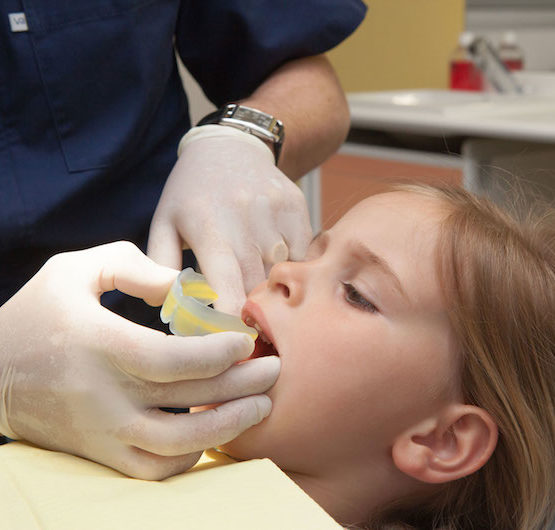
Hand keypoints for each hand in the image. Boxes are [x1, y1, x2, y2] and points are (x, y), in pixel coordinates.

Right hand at [0, 242, 279, 478]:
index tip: (246, 341)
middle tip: (274, 369)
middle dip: (241, 387)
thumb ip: (133, 268)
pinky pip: (153, 468)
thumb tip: (185, 287)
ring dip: (226, 428)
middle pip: (186, 402)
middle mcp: (102, 395)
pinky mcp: (100, 451)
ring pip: (175, 446)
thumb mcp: (77, 270)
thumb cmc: (40, 312)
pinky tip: (214, 430)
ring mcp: (102, 430)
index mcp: (98, 345)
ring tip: (261, 406)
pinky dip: (190, 454)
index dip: (216, 354)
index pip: (169, 360)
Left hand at [147, 126, 312, 314]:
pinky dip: (293, 269)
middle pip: (257, 283)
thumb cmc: (191, 192)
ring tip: (263, 301)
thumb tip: (167, 306)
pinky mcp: (296, 207)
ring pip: (283, 270)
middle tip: (246, 329)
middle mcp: (244, 217)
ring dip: (274, 291)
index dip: (230, 317)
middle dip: (252, 310)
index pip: (225, 283)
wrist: (231, 146)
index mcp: (207, 224)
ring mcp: (275, 211)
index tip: (230, 341)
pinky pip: (302, 252)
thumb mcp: (164, 222)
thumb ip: (160, 265)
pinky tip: (278, 272)